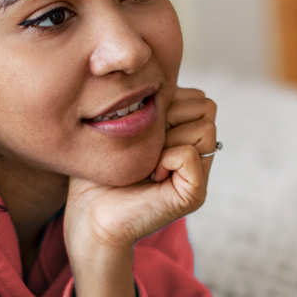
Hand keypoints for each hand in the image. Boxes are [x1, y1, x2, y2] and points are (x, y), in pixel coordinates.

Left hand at [64, 88, 216, 296]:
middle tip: (145, 145)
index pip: (200, 98)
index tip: (141, 127)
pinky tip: (150, 175)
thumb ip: (152, 105)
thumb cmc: (99, 171)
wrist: (89, 215)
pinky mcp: (194, 194)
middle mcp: (197, 154)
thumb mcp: (125, 126)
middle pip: (207, 108)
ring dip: (168, 137)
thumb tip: (166, 81)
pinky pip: (190, 153)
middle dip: (171, 116)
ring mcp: (199, 175)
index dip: (170, 102)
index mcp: (185, 135)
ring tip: (147, 161)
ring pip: (205, 127)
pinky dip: (166, 158)